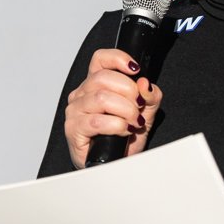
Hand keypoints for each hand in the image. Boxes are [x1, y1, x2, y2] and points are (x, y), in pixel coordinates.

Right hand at [64, 49, 162, 168]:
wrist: (116, 165)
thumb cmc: (124, 139)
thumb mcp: (145, 113)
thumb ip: (150, 96)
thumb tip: (145, 84)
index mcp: (96, 84)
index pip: (100, 59)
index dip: (118, 58)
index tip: (135, 69)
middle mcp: (82, 94)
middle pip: (103, 78)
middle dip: (129, 92)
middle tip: (138, 108)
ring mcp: (75, 111)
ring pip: (101, 98)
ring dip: (125, 111)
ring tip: (134, 122)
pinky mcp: (73, 129)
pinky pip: (97, 121)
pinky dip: (116, 125)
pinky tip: (123, 131)